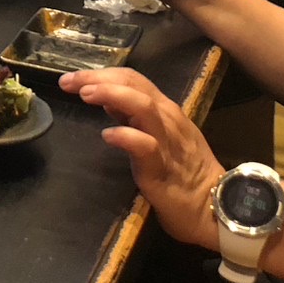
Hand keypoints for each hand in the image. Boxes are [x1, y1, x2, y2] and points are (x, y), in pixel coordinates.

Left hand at [59, 67, 223, 248]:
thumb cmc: (183, 173)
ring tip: (86, 95)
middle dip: (99, 78)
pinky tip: (107, 135)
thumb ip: (133, 117)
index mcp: (165, 110)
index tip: (71, 79)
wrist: (214, 208)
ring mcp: (167, 142)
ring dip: (113, 96)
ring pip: (143, 108)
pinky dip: (126, 136)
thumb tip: (105, 98)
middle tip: (69, 82)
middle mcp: (167, 119)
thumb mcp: (157, 136)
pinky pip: (145, 147)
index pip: (132, 79)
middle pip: (134, 85)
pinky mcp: (162, 168)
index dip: (101, 74)